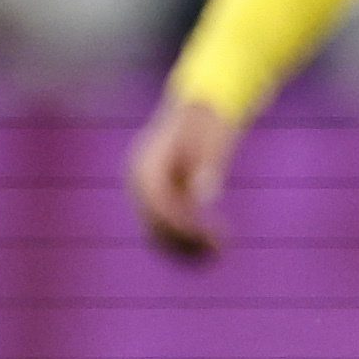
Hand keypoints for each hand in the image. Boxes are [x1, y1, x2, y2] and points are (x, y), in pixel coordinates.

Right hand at [127, 94, 241, 258]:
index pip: (158, 204)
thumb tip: (203, 197)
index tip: (214, 238)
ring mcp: (143, 188)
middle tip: (220, 249)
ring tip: (218, 250)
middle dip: (185, 239)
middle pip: (153, 221)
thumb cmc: (209, 121)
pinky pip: (163, 224)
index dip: (183, 225)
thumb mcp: (213, 138)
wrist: (200, 108)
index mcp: (147, 163)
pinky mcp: (156, 195)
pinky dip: (184, 237)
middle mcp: (138, 179)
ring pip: (155, 229)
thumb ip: (208, 164)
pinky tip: (211, 244)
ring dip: (184, 244)